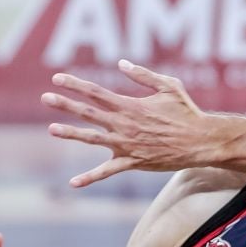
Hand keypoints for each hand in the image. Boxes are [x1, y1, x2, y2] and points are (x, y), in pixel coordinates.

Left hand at [44, 60, 211, 187]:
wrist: (200, 142)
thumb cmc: (186, 112)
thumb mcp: (168, 86)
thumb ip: (143, 74)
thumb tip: (121, 63)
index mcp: (130, 105)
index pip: (95, 92)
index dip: (75, 84)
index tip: (57, 78)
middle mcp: (123, 124)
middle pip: (88, 112)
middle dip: (65, 104)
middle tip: (45, 97)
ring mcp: (125, 145)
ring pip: (91, 139)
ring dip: (70, 134)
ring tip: (52, 129)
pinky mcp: (132, 163)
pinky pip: (106, 172)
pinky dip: (89, 178)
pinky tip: (73, 183)